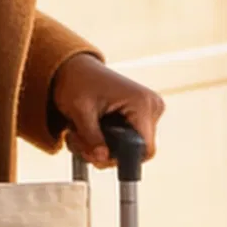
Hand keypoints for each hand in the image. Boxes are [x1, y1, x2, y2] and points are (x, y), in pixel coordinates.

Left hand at [49, 53, 164, 168]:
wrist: (75, 68)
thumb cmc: (77, 82)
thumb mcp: (80, 111)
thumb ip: (92, 137)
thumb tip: (102, 159)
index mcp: (141, 103)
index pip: (144, 148)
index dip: (121, 158)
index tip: (97, 155)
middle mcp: (151, 106)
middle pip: (136, 151)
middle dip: (105, 153)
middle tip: (80, 143)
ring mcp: (148, 110)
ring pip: (129, 148)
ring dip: (100, 147)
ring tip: (80, 133)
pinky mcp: (141, 114)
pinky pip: (128, 140)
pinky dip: (105, 141)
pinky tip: (88, 130)